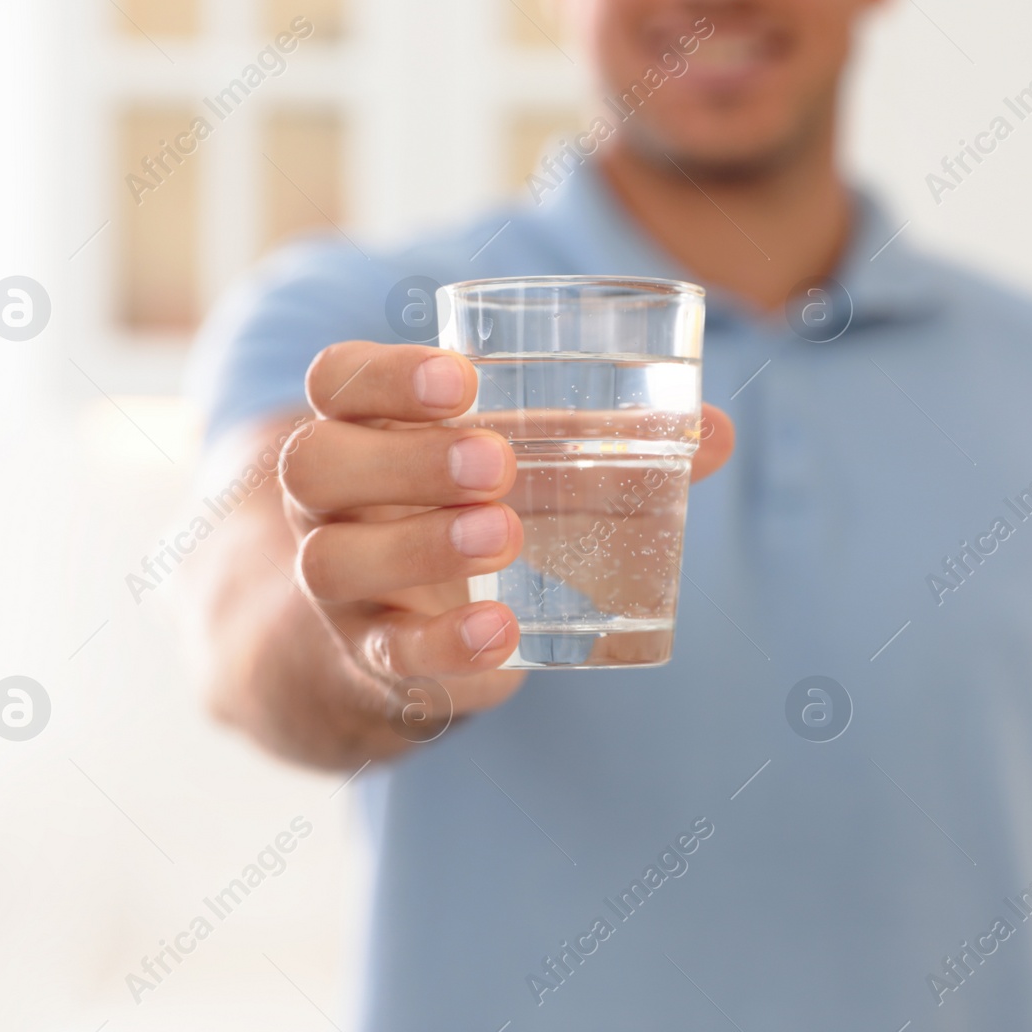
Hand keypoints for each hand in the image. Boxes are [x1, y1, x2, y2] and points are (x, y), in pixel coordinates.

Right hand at [276, 341, 734, 736]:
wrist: (405, 631)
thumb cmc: (471, 511)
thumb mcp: (525, 468)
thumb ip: (605, 444)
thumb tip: (715, 429)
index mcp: (360, 428)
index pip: (334, 381)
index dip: (383, 375)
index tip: (461, 380)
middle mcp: (327, 503)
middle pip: (316, 463)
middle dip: (404, 459)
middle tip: (497, 462)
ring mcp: (338, 584)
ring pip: (332, 560)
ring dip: (419, 544)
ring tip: (505, 535)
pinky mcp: (370, 656)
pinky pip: (387, 653)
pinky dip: (444, 644)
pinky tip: (501, 631)